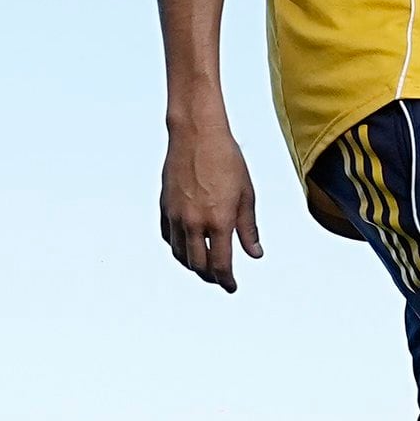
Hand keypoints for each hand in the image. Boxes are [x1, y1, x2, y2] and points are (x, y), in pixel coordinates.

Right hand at [159, 113, 263, 289]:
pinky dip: (177, 246)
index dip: (226, 280)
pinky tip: (187, 245)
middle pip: (198, 265)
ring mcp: (176, 215)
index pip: (220, 264)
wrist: (197, 134)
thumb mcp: (246, 195)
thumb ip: (248, 228)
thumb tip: (254, 254)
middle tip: (220, 278)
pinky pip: (168, 236)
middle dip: (210, 276)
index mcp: (218, 221)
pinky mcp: (165, 206)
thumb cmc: (226, 160)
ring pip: (180, 254)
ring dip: (192, 264)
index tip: (231, 286)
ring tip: (204, 266)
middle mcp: (194, 222)